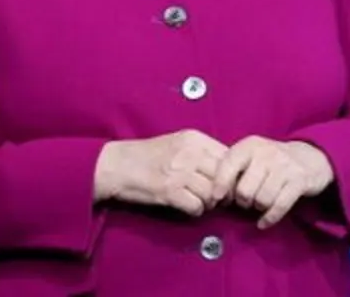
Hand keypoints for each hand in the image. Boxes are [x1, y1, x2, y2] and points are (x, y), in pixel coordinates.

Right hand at [93, 129, 227, 216]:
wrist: (117, 165)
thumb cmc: (149, 155)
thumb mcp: (179, 143)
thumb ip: (202, 152)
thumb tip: (229, 170)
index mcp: (195, 139)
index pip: (229, 156)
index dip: (232, 173)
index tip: (227, 183)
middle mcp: (190, 153)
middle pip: (224, 176)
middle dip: (225, 191)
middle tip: (218, 198)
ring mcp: (179, 172)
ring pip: (212, 193)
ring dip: (209, 203)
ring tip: (201, 202)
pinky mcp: (169, 191)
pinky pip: (196, 206)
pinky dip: (195, 211)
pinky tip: (188, 207)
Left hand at [210, 136, 334, 228]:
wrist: (308, 158)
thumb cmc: (270, 162)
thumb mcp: (251, 157)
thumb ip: (232, 170)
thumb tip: (214, 197)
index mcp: (250, 145)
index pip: (228, 165)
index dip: (219, 185)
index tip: (216, 199)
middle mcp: (267, 153)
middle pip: (245, 190)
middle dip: (243, 201)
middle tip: (247, 201)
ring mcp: (285, 166)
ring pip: (262, 200)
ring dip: (258, 208)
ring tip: (260, 203)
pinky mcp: (299, 181)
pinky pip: (279, 206)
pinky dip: (269, 218)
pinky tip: (264, 222)